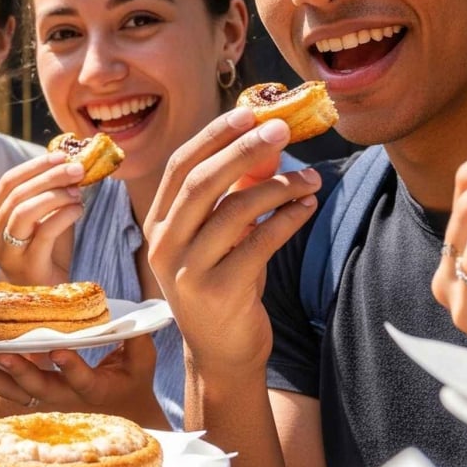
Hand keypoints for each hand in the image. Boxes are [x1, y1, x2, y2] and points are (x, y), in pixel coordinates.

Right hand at [0, 151, 83, 285]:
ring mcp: (6, 253)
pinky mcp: (27, 266)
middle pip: (17, 194)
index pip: (7, 183)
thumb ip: (50, 194)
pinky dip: (65, 215)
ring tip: (78, 191)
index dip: (34, 166)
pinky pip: (45, 232)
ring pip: (25, 211)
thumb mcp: (44, 217)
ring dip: (55, 195)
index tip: (60, 156)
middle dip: (50, 176)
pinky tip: (79, 209)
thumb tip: (68, 163)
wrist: (49, 294)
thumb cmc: (47, 253)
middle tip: (77, 169)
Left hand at [0, 334, 161, 425]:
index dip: (71, 368)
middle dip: (17, 371)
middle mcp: (64, 398)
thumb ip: (137, 340)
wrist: (119, 415)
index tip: (60, 351)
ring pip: (9, 389)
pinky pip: (0, 384)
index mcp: (95, 391)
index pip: (83, 381)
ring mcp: (43, 397)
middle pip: (36, 389)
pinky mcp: (28, 392)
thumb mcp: (142, 363)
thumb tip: (133, 319)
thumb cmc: (132, 382)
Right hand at [143, 109, 320, 373]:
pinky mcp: (218, 293)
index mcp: (158, 225)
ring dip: (278, 187)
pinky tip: (308, 206)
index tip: (249, 113)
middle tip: (282, 129)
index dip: (214, 136)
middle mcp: (164, 246)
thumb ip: (233, 195)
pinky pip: (259, 243)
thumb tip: (265, 145)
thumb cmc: (224, 285)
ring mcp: (187, 271)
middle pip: (201, 183)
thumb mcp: (221, 237)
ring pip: (234, 211)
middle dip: (244, 150)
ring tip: (309, 178)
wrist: (222, 353)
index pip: (181, 167)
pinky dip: (288, 219)